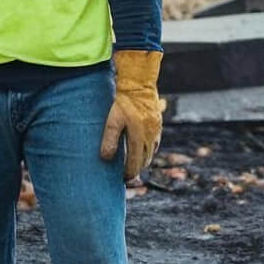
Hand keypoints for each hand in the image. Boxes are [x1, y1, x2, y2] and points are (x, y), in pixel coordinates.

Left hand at [99, 49, 163, 181]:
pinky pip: (155, 143)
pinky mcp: (158, 124)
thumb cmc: (123, 102)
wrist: (139, 84)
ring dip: (143, 161)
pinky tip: (143, 150)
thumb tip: (105, 158)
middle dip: (136, 170)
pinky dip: (149, 151)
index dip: (129, 173)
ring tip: (134, 166)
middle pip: (145, 161)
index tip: (122, 179)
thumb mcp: (112, 120)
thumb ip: (109, 140)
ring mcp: (156, 131)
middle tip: (127, 176)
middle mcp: (150, 136)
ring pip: (151, 153)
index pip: (135, 163)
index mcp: (139, 138)